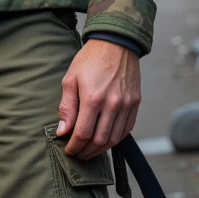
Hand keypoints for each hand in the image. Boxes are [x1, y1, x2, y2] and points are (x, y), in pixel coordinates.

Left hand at [56, 39, 139, 160]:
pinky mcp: (135, 103)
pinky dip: (115, 139)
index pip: (82, 133)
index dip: (74, 146)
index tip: (68, 150)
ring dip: (100, 149)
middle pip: (99, 140)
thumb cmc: (90, 60)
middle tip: (78, 154)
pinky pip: (126, 129)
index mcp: (93, 98)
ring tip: (90, 150)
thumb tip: (63, 131)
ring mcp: (126, 104)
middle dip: (86, 151)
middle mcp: (112, 104)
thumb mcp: (70, 80)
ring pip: (114, 138)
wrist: (116, 43)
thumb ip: (66, 107)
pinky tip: (105, 140)